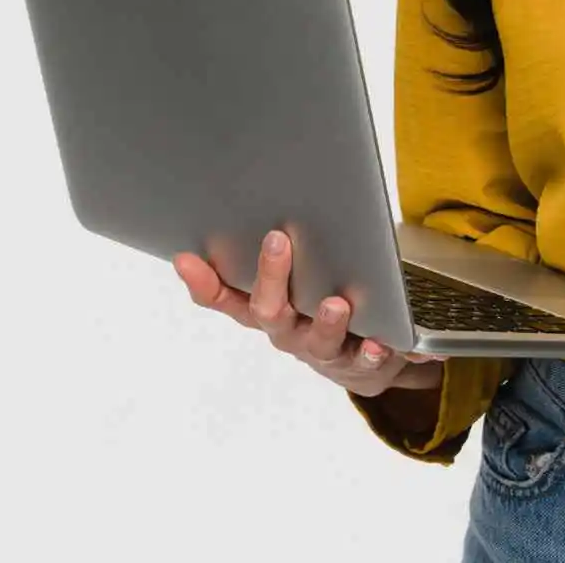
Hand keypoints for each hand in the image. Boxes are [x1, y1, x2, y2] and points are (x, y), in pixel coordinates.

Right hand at [173, 230, 443, 399]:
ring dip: (325, 323)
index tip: (186, 259)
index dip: (204, 282)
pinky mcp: (358, 363)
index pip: (224, 298)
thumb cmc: (317, 307)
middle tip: (277, 242)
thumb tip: (250, 200)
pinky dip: (371, 353)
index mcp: (264, 309)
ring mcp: (321, 350)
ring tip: (335, 304)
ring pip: (317, 341)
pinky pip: (365, 361)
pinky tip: (379, 343)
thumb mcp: (288, 285)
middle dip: (271, 277)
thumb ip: (272, 255)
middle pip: (269, 311)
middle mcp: (286, 331)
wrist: (361, 361)